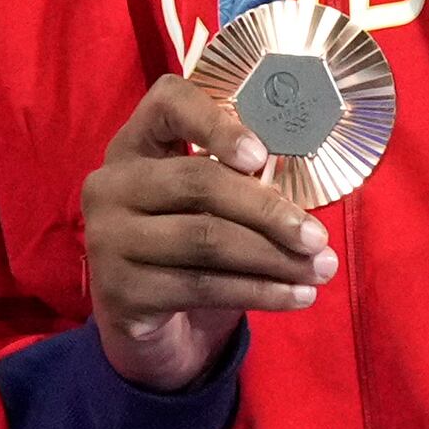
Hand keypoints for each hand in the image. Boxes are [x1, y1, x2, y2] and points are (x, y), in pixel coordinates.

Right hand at [81, 71, 336, 391]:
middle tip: (317, 236)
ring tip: (320, 269)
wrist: (146, 324)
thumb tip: (302, 201)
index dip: (216, 122)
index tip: (262, 156)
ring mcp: (107, 239)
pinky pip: (202, 286)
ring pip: (205, 240)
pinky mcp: (119, 290)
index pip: (167, 103)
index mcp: (134, 145)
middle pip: (197, 182)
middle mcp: (110, 185)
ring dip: (274, 257)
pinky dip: (260, 292)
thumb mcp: (206, 207)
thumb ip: (238, 185)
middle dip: (268, 211)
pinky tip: (297, 296)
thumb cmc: (187, 249)